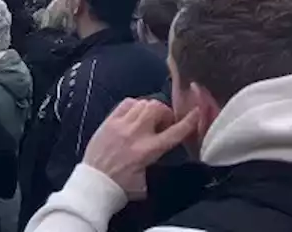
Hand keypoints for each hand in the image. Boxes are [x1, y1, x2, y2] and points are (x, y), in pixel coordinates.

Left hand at [81, 98, 196, 199]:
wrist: (93, 183)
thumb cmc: (121, 187)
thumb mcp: (146, 182)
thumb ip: (156, 166)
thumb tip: (160, 156)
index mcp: (148, 150)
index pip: (175, 132)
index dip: (189, 121)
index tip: (197, 112)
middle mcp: (136, 133)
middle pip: (157, 108)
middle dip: (166, 113)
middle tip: (164, 123)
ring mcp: (121, 125)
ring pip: (143, 103)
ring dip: (151, 108)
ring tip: (149, 119)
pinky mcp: (108, 121)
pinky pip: (126, 103)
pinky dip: (134, 105)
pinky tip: (134, 114)